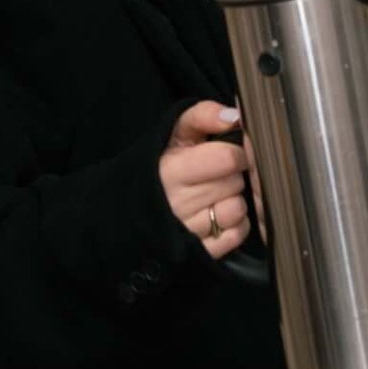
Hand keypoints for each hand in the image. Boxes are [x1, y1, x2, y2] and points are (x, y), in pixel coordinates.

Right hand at [160, 100, 252, 259]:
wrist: (130, 207)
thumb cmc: (160, 166)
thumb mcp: (174, 133)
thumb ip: (203, 115)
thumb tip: (234, 117)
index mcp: (170, 171)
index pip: (227, 158)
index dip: (236, 151)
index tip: (229, 152)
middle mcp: (177, 204)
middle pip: (235, 182)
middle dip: (233, 175)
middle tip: (216, 174)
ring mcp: (188, 232)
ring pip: (237, 210)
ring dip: (234, 200)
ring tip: (216, 195)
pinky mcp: (200, 253)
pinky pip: (237, 234)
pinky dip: (235, 225)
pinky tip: (218, 215)